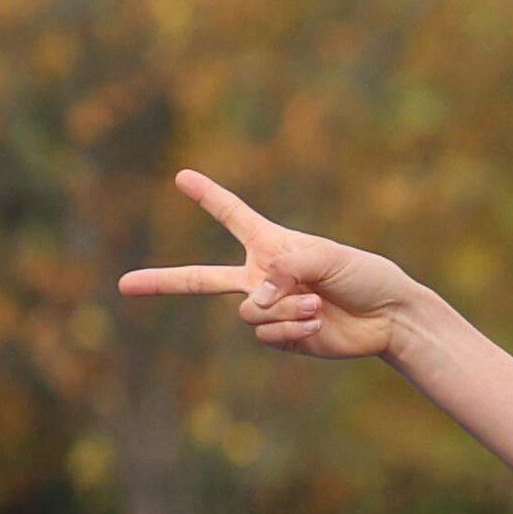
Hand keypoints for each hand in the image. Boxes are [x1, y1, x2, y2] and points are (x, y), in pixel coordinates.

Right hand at [115, 169, 427, 361]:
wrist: (388, 316)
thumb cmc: (362, 274)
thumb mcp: (325, 258)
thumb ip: (283, 272)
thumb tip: (253, 302)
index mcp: (270, 244)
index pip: (231, 215)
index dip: (208, 196)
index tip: (182, 176)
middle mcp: (261, 277)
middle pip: (200, 280)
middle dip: (161, 282)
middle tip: (124, 285)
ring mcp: (269, 309)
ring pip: (248, 313)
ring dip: (284, 308)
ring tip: (317, 302)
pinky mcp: (282, 337)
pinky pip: (267, 334)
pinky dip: (293, 327)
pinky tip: (318, 321)